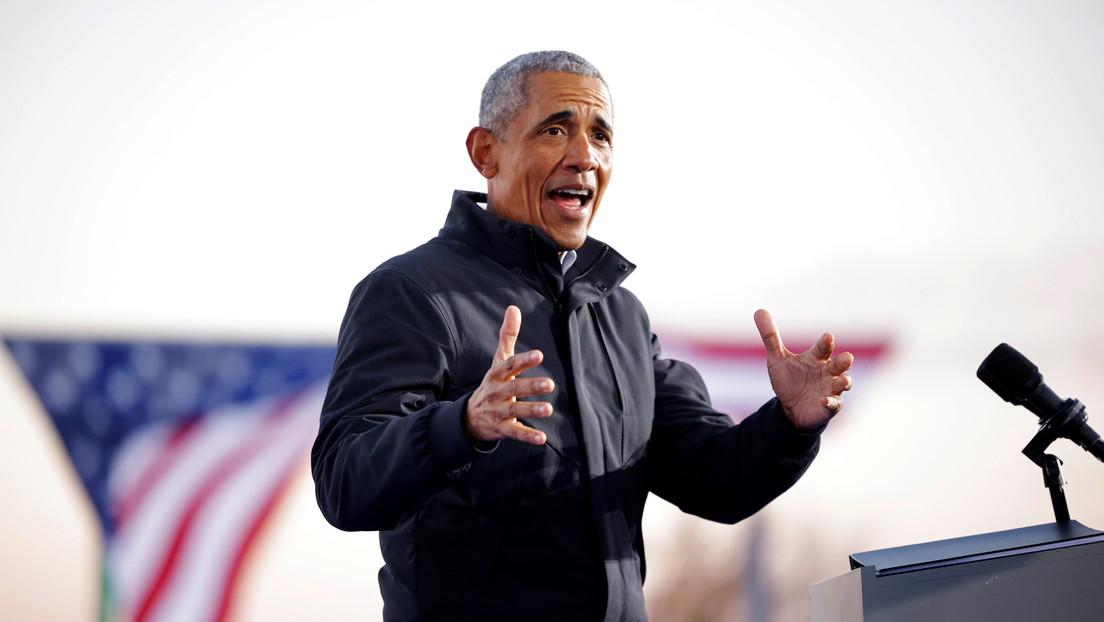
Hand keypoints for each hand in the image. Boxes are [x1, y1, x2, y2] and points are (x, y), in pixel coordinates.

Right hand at [463, 306, 553, 445]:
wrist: (470, 416)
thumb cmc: (492, 383)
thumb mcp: (498, 360)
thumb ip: (507, 335)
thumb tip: (514, 308)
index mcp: (497, 374)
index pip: (510, 365)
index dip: (523, 360)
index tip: (539, 354)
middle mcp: (496, 392)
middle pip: (513, 388)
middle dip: (531, 386)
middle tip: (550, 383)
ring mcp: (497, 411)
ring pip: (514, 411)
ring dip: (531, 410)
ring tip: (549, 409)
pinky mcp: (501, 429)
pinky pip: (514, 433)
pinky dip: (527, 436)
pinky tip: (541, 438)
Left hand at [754, 309, 853, 431]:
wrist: (790, 408)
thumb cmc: (788, 380)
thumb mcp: (777, 358)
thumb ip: (770, 336)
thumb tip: (759, 310)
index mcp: (816, 358)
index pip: (823, 348)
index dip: (826, 343)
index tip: (827, 337)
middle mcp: (827, 372)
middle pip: (839, 364)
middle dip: (844, 361)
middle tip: (847, 357)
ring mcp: (831, 389)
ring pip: (843, 383)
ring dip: (844, 381)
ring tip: (842, 381)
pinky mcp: (830, 406)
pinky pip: (834, 404)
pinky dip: (831, 402)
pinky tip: (824, 400)